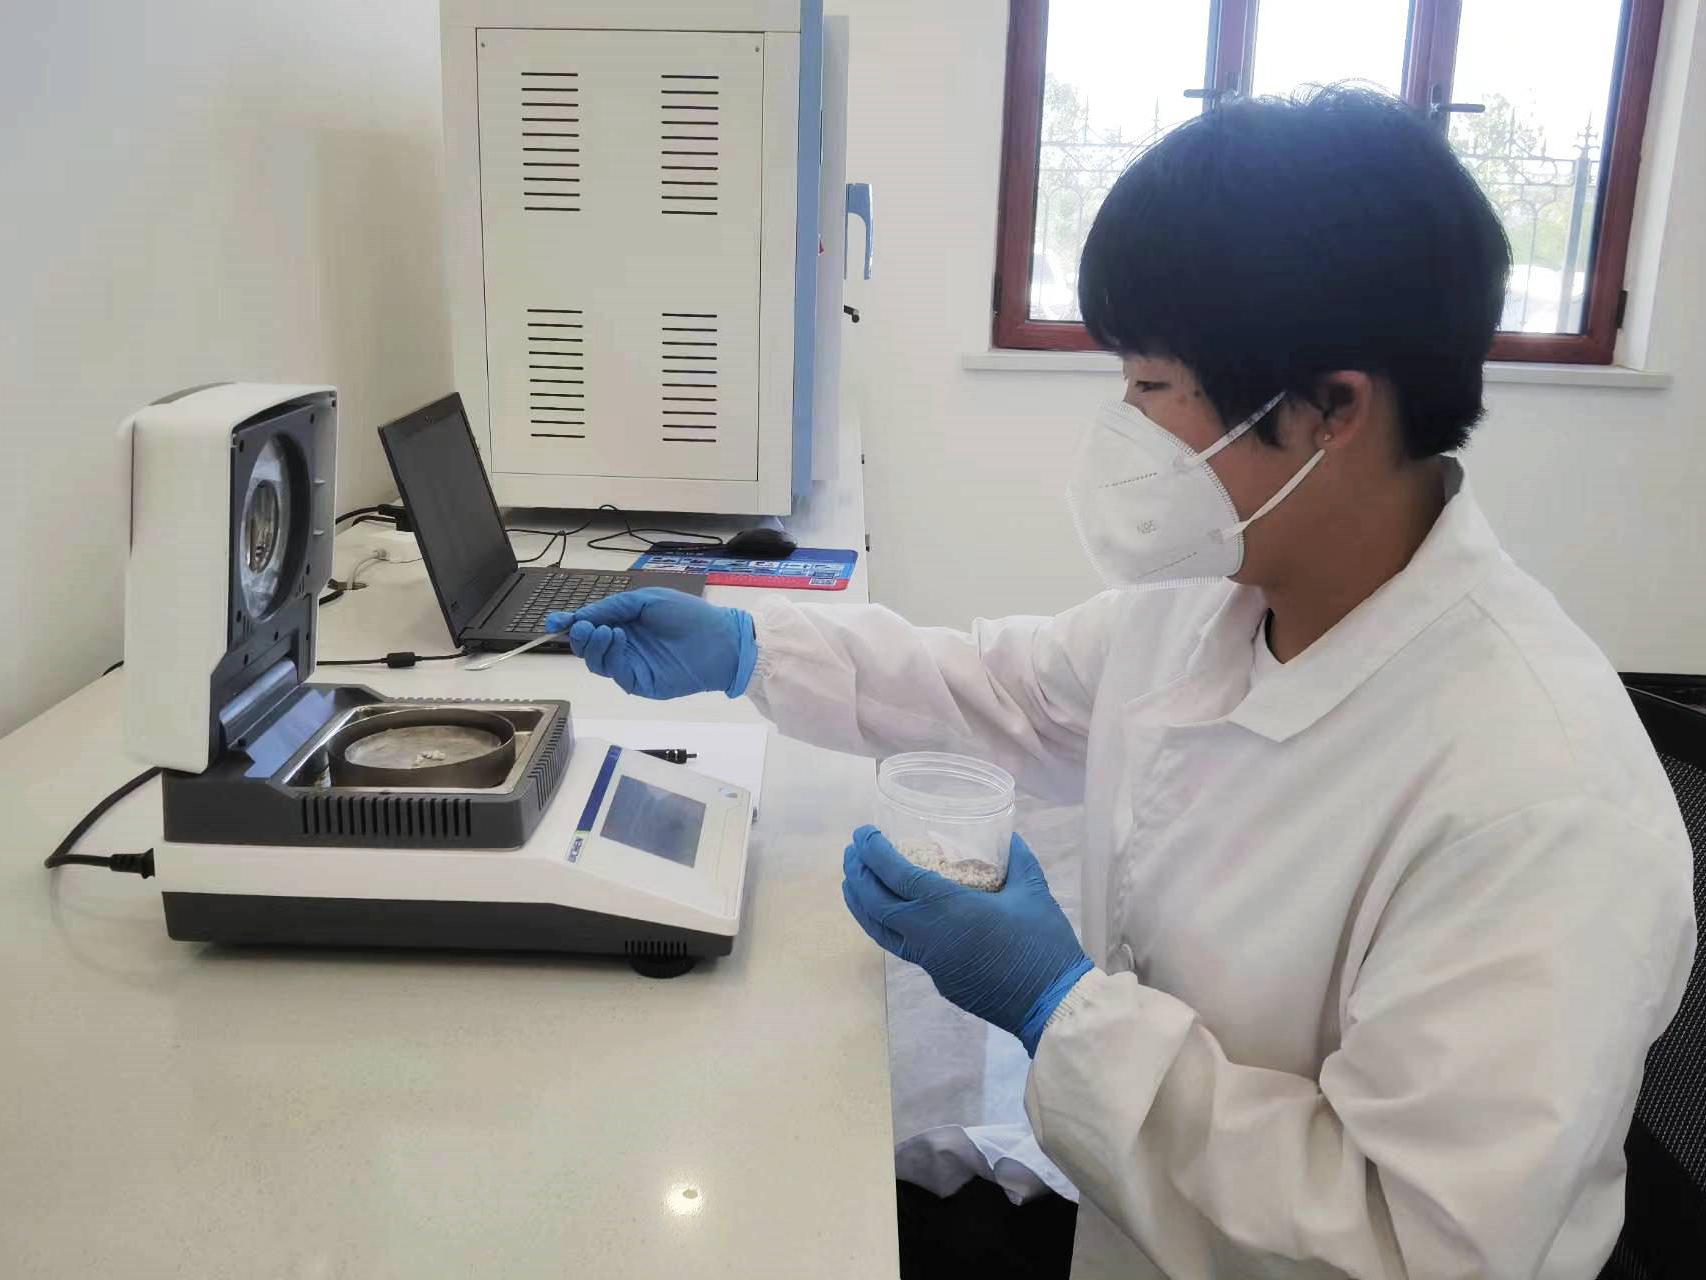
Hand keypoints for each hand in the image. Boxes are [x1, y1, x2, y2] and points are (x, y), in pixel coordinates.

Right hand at [545, 588, 755, 698]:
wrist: (720, 639)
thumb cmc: (688, 615)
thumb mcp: (646, 600)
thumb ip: (613, 607)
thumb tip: (578, 617)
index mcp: (625, 624)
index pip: (591, 627)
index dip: (571, 624)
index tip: (553, 621)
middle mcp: (625, 647)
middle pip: (589, 648)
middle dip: (580, 636)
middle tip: (583, 626)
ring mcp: (632, 666)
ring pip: (598, 663)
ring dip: (594, 646)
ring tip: (605, 630)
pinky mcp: (641, 683)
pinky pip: (616, 673)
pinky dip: (611, 656)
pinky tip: (619, 638)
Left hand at [842, 827, 1092, 1055]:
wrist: (1051, 1004)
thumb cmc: (1043, 944)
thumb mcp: (1034, 891)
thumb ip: (1018, 859)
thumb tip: (1009, 836)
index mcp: (947, 907)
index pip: (895, 874)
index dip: (873, 851)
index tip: (862, 833)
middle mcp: (927, 934)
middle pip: (874, 903)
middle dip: (857, 874)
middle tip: (852, 852)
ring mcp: (929, 960)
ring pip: (880, 929)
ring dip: (861, 903)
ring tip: (851, 882)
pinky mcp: (937, 977)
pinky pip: (900, 946)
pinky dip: (884, 924)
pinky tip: (888, 915)